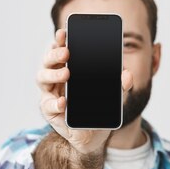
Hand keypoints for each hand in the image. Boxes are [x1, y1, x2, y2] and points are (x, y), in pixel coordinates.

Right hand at [36, 28, 133, 153]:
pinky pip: (48, 106)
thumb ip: (120, 84)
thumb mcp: (113, 95)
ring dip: (53, 74)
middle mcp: (55, 78)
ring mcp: (50, 94)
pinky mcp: (50, 112)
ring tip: (66, 74)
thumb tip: (127, 75)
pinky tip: (64, 102)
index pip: (61, 50)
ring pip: (42, 78)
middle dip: (54, 54)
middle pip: (48, 61)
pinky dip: (55, 103)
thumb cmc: (98, 109)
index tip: (64, 33)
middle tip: (66, 53)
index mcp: (67, 68)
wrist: (94, 136)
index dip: (60, 40)